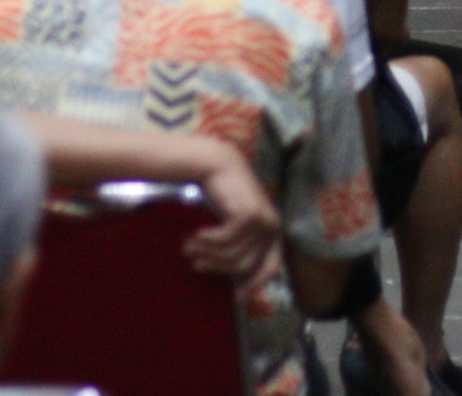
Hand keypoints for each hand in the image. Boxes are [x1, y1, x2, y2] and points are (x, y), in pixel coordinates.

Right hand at [185, 148, 282, 289]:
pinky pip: (224, 241)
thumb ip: (239, 247)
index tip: (236, 297)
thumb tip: (233, 279)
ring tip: (188, 247)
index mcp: (273, 233)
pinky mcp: (248, 215)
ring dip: (206, 254)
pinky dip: (206, 241)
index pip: (272, 268)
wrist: (217, 165)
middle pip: (244, 265)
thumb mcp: (234, 225)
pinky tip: (194, 234)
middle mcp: (272, 227)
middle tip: (195, 265)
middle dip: (217, 268)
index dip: (256, 285)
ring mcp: (262, 221)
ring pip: (232, 255)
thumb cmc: (223, 196)